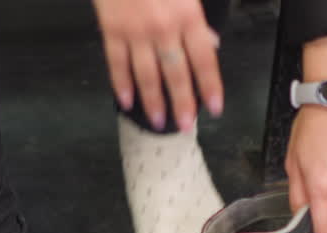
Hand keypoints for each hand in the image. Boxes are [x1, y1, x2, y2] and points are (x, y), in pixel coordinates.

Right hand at [92, 0, 222, 130]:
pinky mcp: (112, 29)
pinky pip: (117, 62)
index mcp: (187, 14)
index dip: (210, 86)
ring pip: (146, 74)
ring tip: (158, 120)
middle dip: (182, 103)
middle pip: (176, 74)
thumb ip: (198, 17)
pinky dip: (120, 83)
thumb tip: (211, 43)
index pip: (204, 59)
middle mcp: (163, 27)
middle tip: (186, 124)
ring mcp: (136, 31)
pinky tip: (126, 100)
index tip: (214, 107)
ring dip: (153, 101)